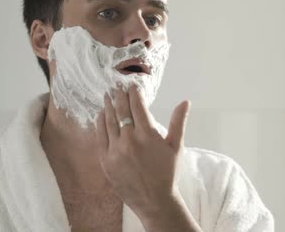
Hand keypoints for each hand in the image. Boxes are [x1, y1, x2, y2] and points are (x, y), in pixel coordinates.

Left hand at [95, 83, 190, 215]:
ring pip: (108, 122)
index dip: (133, 93)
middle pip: (121, 110)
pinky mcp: (105, 160)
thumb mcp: (176, 146)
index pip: (137, 106)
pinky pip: (100, 137)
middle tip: (116, 86)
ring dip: (107, 107)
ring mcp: (115, 150)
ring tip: (107, 96)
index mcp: (147, 134)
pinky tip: (100, 116)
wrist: (154, 199)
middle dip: (119, 96)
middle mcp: (129, 140)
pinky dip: (99, 124)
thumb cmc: (168, 172)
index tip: (131, 85)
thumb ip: (178, 122)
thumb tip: (185, 101)